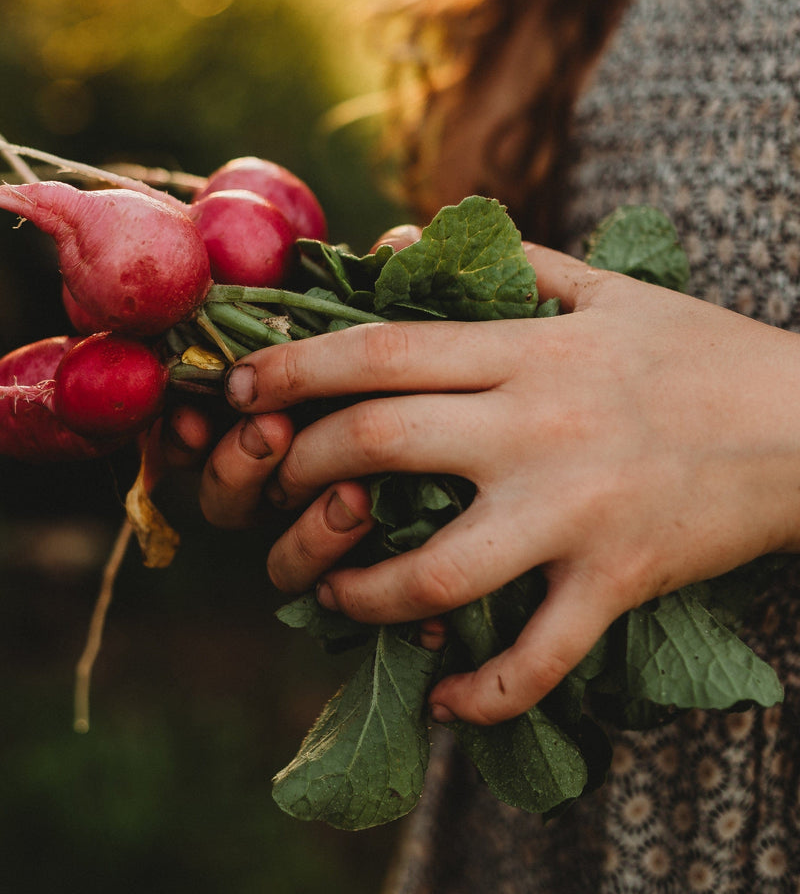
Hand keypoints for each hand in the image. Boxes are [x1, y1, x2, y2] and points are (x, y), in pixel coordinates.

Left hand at [201, 243, 799, 725]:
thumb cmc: (700, 351)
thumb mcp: (605, 287)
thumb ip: (500, 260)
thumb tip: (393, 239)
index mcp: (526, 351)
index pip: (380, 352)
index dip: (293, 369)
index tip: (238, 391)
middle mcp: (536, 428)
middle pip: (375, 447)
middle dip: (295, 468)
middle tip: (267, 486)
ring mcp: (575, 513)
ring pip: (434, 570)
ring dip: (360, 590)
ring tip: (329, 591)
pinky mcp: (618, 582)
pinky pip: (537, 658)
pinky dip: (483, 694)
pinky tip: (444, 701)